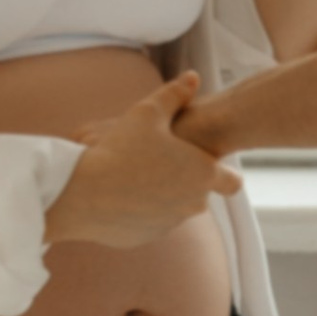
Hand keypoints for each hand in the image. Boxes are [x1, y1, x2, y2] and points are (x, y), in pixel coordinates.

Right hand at [46, 74, 240, 247]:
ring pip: (172, 208)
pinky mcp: (145, 238)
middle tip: (158, 161)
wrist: (84, 193)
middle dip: (184, 180)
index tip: (210, 164)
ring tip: (132, 174)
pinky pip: (147, 222)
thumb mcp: (148, 113)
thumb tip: (192, 78)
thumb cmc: (120, 149)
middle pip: (199, 193)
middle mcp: (192, 205)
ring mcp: (169, 225)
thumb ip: (174, 95)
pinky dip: (139, 211)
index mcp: (202, 175)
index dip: (224, 173)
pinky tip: (118, 193)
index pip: (233, 183)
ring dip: (160, 195)